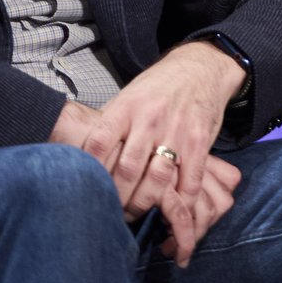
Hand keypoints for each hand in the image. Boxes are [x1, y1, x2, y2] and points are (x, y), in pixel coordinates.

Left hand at [66, 42, 247, 263]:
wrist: (200, 68)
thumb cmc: (156, 88)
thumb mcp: (127, 97)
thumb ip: (109, 126)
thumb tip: (81, 159)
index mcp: (126, 107)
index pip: (99, 144)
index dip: (89, 172)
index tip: (86, 191)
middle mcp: (150, 119)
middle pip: (128, 169)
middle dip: (117, 199)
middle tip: (112, 213)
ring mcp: (177, 131)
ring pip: (157, 179)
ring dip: (145, 203)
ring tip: (137, 214)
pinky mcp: (200, 141)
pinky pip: (190, 179)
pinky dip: (181, 200)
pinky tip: (173, 210)